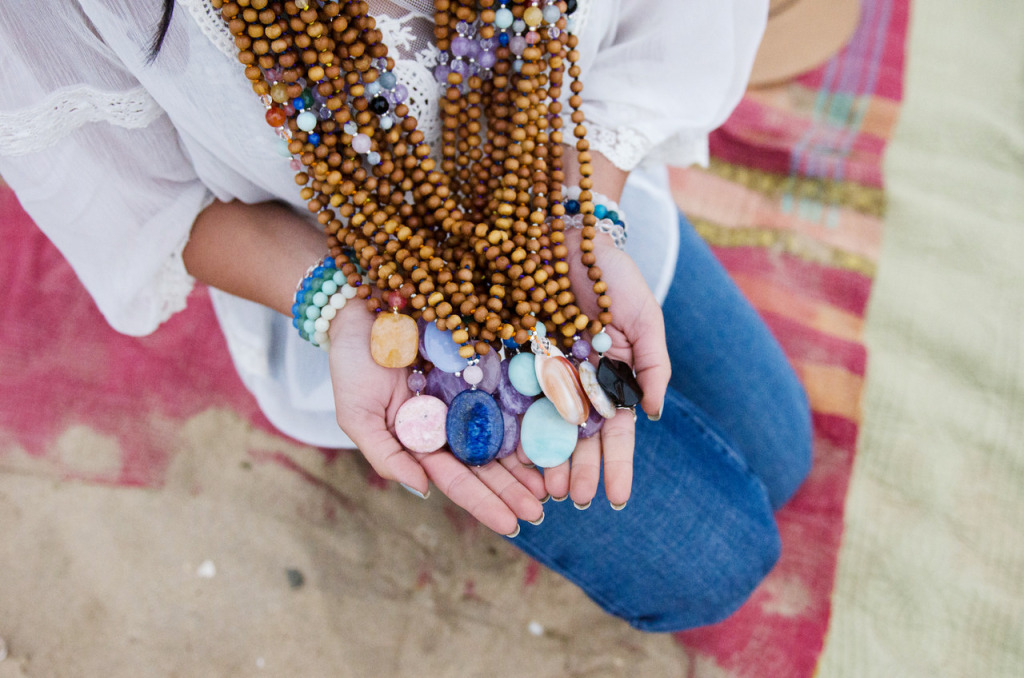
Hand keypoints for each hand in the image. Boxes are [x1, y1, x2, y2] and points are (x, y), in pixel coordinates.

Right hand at [328, 301, 546, 535]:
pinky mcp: (485, 362)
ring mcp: (470, 393)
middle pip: (489, 463)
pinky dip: (534, 411)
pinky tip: (555, 429)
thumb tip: (422, 491)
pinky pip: (514, 389)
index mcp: (424, 442)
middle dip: (514, 490)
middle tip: (542, 511)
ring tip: (554, 483)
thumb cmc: (352, 364)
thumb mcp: (357, 415)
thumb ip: (387, 456)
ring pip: (506, 432)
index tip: (511, 525)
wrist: (361, 307)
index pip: (458, 479)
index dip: (484, 503)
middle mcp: (452, 423)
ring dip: (530, 460)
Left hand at [530, 231, 670, 507]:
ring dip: (545, 460)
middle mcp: (572, 381)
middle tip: (575, 500)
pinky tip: (511, 456)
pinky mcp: (507, 356)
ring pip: (541, 425)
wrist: (565, 229)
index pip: (614, 431)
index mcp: (607, 377)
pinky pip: (508, 396)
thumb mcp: (644, 317)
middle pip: (575, 437)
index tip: (615, 498)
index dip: (615, 464)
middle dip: (578, 471)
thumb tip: (654, 415)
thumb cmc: (611, 273)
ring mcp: (538, 371)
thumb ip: (651, 365)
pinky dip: (510, 427)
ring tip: (546, 491)